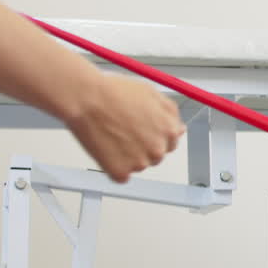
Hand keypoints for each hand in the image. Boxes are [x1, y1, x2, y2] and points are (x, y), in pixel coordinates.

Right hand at [64, 73, 184, 182]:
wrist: (87, 99)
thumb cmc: (114, 93)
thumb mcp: (152, 93)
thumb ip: (170, 113)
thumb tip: (180, 128)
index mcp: (169, 131)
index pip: (170, 142)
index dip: (154, 135)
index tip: (141, 130)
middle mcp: (158, 150)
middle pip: (155, 156)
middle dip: (142, 147)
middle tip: (123, 131)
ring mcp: (140, 163)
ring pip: (138, 165)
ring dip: (128, 156)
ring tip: (112, 135)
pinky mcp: (121, 172)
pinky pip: (120, 175)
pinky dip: (113, 165)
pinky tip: (105, 147)